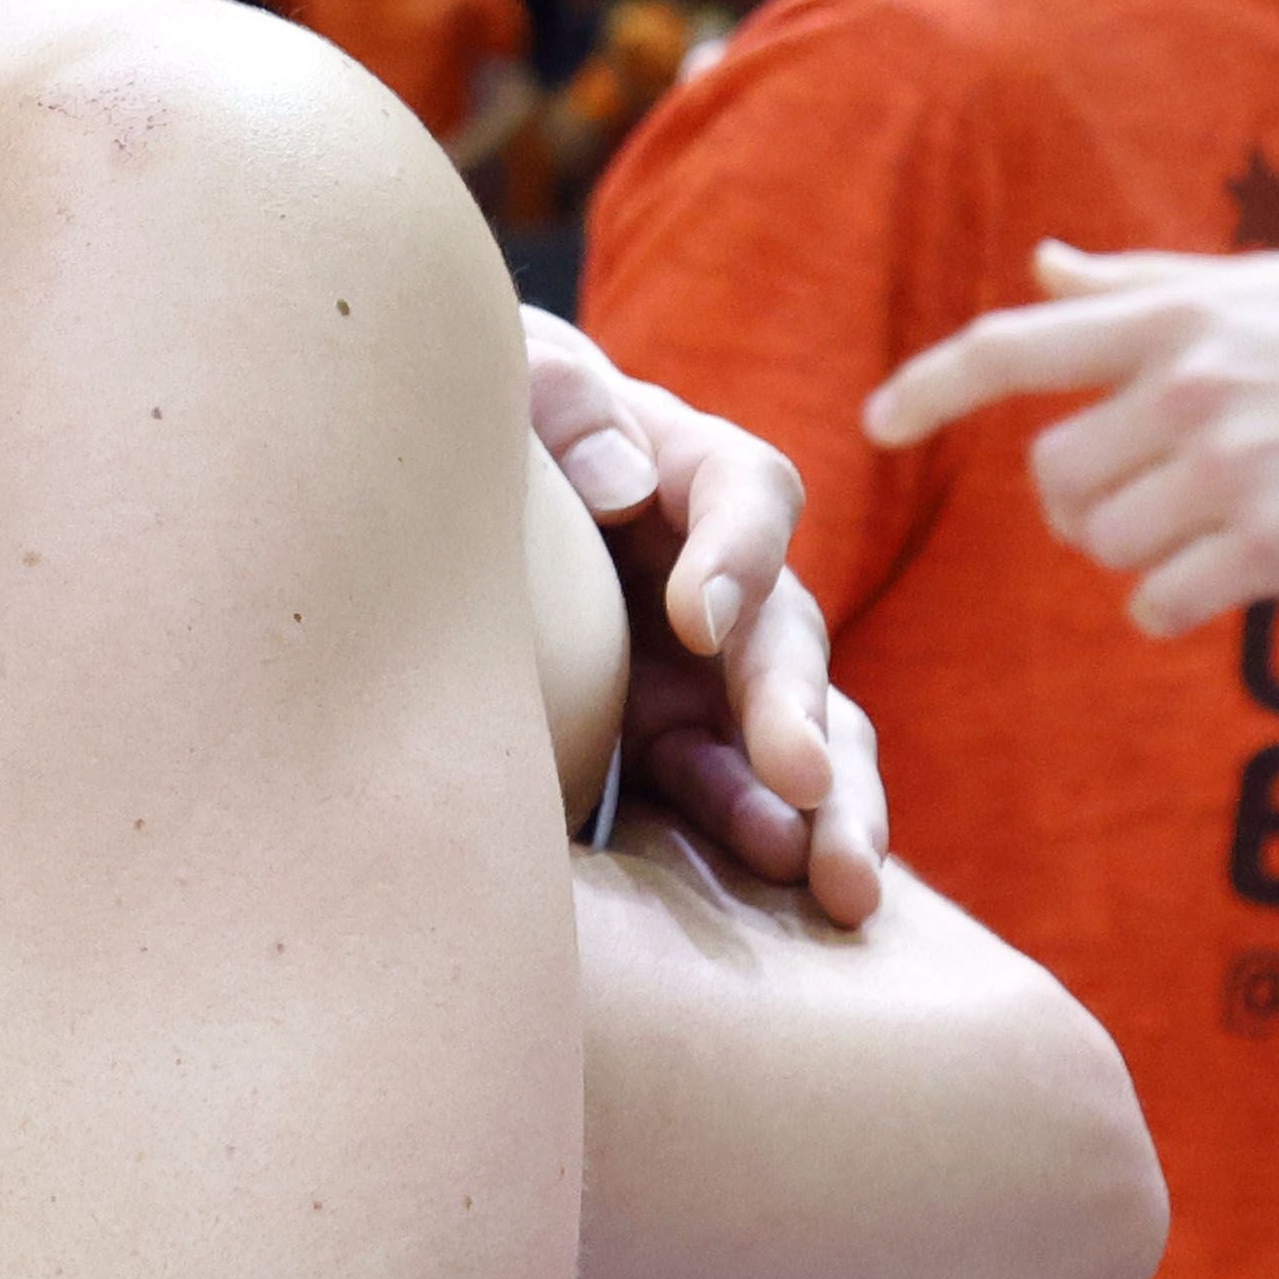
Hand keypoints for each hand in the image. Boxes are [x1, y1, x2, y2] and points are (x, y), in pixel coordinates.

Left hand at [523, 308, 883, 919]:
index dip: (737, 551)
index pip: (745, 491)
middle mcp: (720, 570)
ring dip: (827, 806)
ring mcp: (709, 664)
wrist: (436, 498)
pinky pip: (738, 792)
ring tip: (842, 887)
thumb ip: (561, 403)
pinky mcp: (677, 737)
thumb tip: (629, 487)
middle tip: (804, 780)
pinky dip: (761, 837)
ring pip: (799, 729)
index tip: (698, 618)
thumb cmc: (487, 425)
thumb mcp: (510, 382)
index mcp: (683, 465)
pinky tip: (781, 895)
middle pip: (786, 631)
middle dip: (797, 708)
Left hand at [863, 243, 1278, 634]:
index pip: (1012, 347)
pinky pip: (1159, 603)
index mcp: (1178, 316)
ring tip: (1229, 521)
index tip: (877, 422)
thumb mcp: (1265, 289)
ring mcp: (1231, 466)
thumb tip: (1040, 267)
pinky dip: (1182, 605)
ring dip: (1144, 553)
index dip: (929, 386)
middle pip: (1054, 480)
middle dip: (1086, 504)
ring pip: (1104, 546)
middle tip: (1162, 498)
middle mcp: (1190, 385)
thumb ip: (1141, 289)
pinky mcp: (1273, 544)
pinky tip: (1245, 574)